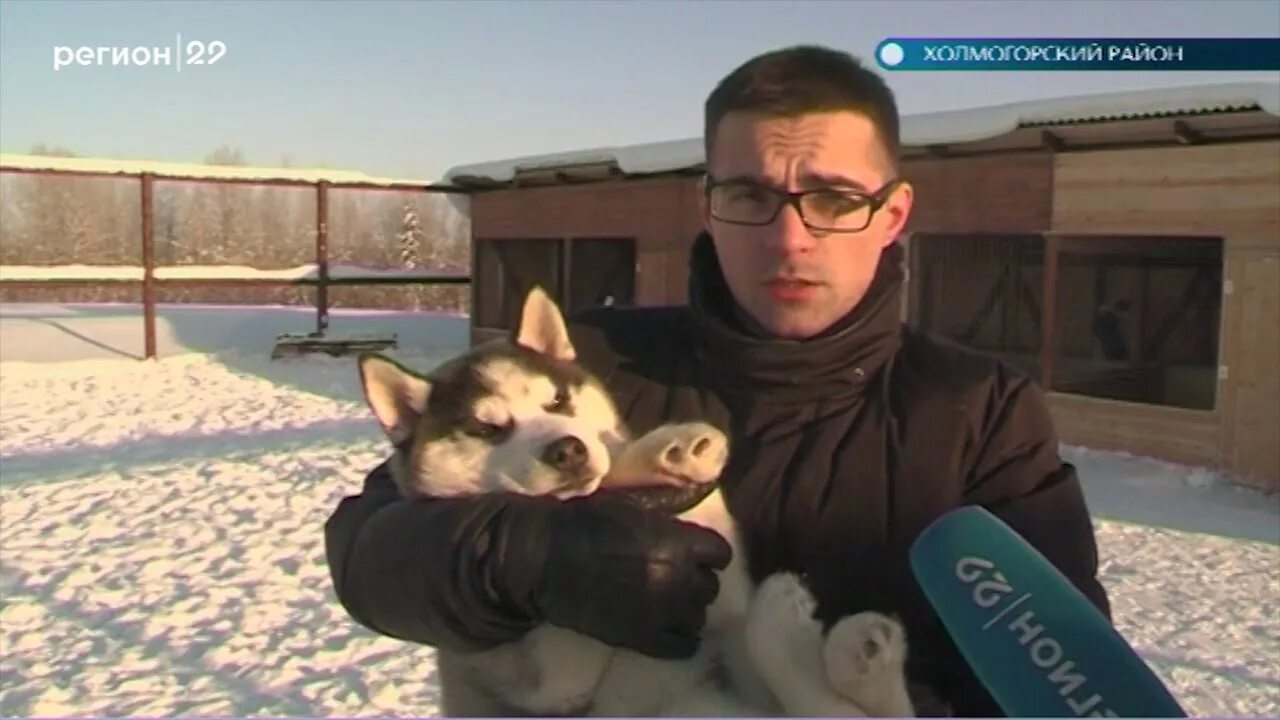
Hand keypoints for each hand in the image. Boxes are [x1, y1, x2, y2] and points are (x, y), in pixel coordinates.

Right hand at [492, 491, 732, 658]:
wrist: (544, 559)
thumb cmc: (582, 523)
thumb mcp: (631, 507)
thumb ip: (665, 519)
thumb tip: (685, 521)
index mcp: (678, 542)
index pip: (721, 554)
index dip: (708, 554)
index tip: (696, 555)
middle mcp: (678, 579)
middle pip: (710, 588)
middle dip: (696, 582)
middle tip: (676, 579)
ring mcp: (662, 612)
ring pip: (699, 618)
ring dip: (687, 611)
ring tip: (668, 605)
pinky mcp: (643, 639)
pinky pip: (683, 647)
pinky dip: (681, 640)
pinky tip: (667, 630)